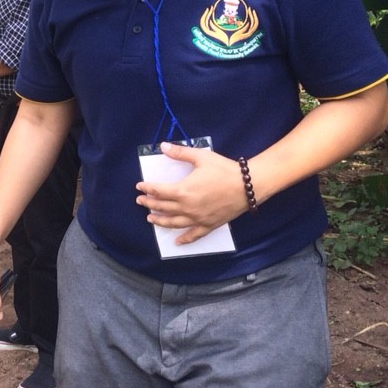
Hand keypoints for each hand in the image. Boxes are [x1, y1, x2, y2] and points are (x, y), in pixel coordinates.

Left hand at [135, 143, 250, 244]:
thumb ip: (180, 153)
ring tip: (150, 219)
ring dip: (160, 221)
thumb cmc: (224, 170)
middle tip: (140, 201)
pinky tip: (177, 242)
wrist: (248, 186)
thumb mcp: (201, 157)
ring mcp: (198, 219)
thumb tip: (163, 146)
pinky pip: (194, 235)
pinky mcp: (209, 225)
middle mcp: (187, 208)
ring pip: (173, 223)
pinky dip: (184, 239)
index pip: (158, 191)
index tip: (139, 186)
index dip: (147, 188)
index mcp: (183, 191)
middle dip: (149, 204)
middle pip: (162, 207)